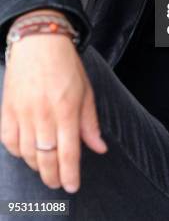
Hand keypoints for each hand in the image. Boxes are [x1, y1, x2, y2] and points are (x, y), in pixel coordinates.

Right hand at [0, 31, 107, 192]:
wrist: (39, 42)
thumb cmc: (66, 65)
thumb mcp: (86, 90)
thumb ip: (90, 122)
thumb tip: (99, 148)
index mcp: (67, 110)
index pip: (68, 153)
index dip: (70, 174)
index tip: (72, 186)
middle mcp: (43, 115)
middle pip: (46, 158)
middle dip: (53, 177)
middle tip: (59, 183)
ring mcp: (23, 113)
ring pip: (27, 154)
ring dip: (37, 165)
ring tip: (46, 167)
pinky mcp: (7, 109)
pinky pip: (9, 141)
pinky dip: (18, 151)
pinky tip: (27, 151)